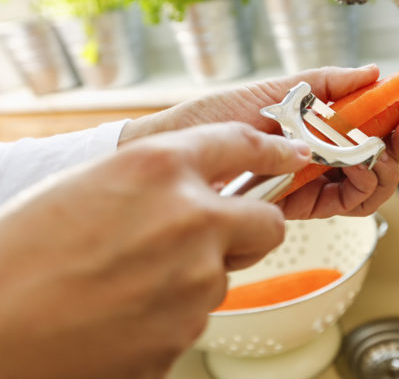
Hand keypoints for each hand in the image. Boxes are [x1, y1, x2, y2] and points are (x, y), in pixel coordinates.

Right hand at [0, 123, 309, 378]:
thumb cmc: (20, 257)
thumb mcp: (89, 186)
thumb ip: (156, 180)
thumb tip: (198, 187)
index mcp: (158, 167)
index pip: (242, 144)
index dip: (273, 149)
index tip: (292, 155)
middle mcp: (190, 219)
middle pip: (267, 222)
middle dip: (251, 228)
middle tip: (215, 236)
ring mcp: (195, 281)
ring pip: (225, 274)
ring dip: (195, 274)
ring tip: (132, 281)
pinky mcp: (186, 333)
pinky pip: (196, 313)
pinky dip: (172, 311)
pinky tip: (125, 311)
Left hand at [119, 65, 398, 218]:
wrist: (183, 149)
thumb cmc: (219, 116)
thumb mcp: (279, 89)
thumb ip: (328, 83)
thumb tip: (371, 72)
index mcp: (320, 123)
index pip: (374, 119)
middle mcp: (322, 152)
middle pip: (381, 152)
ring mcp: (316, 178)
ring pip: (373, 180)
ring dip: (388, 162)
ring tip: (385, 144)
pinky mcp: (305, 203)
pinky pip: (349, 200)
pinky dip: (363, 184)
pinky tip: (361, 165)